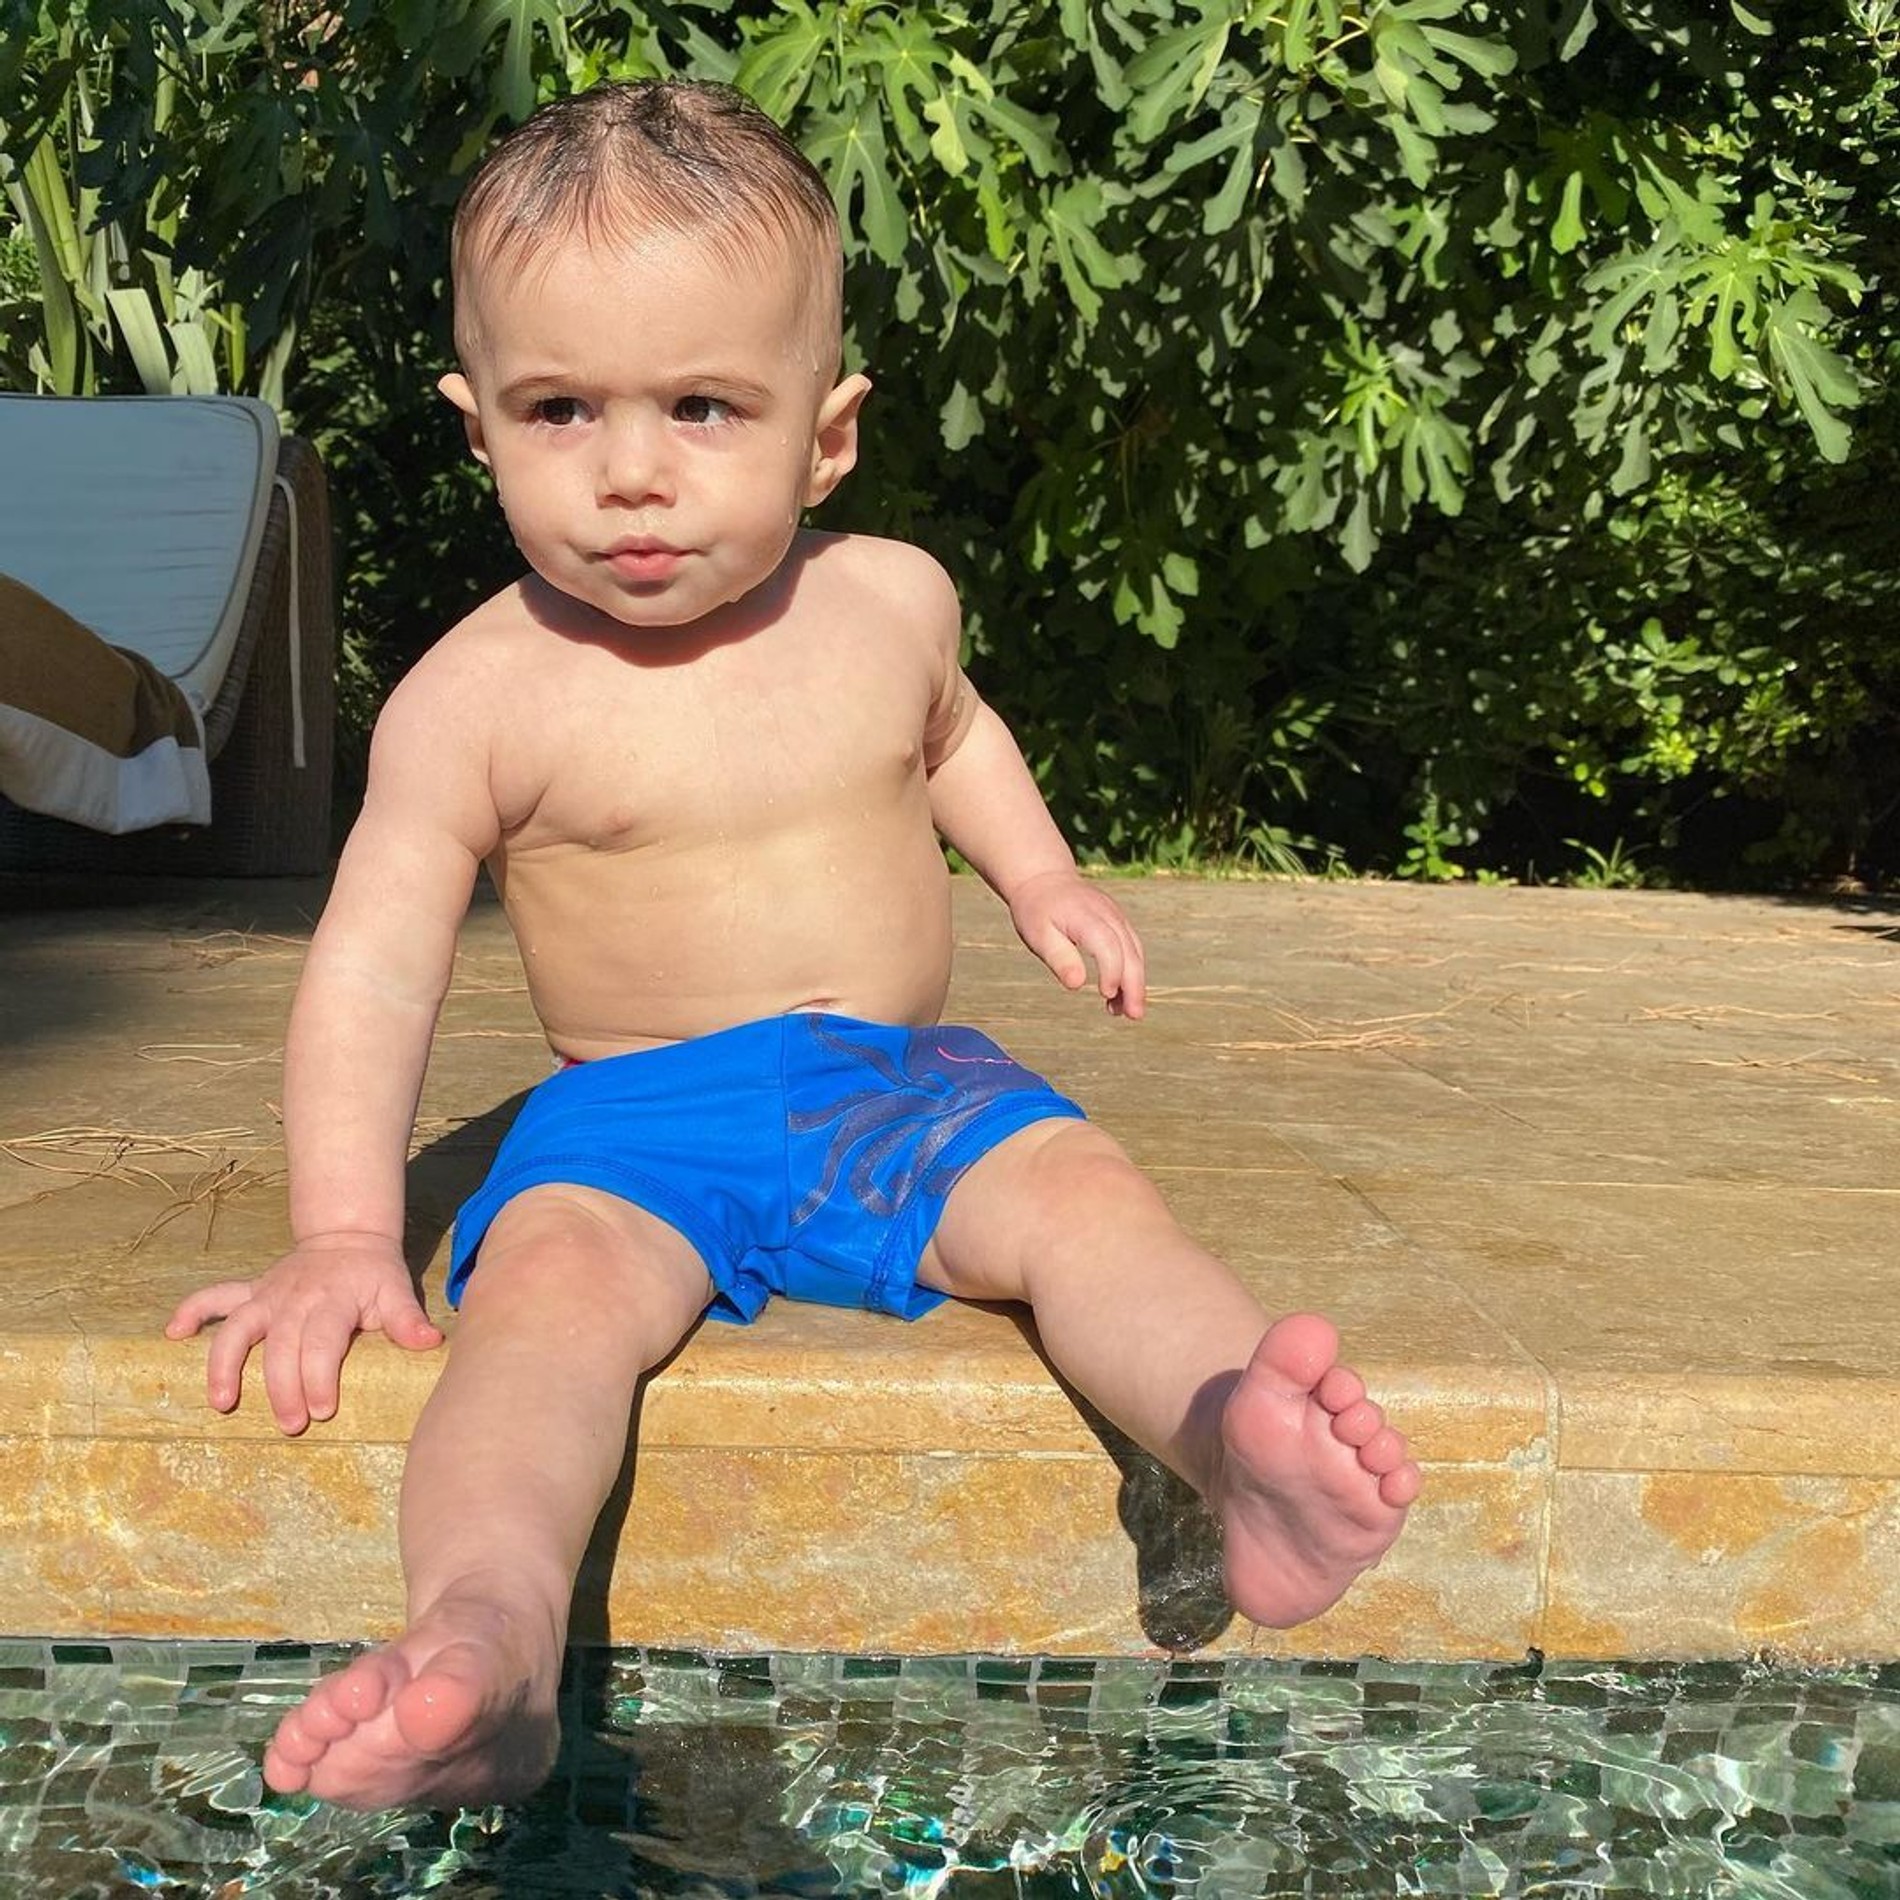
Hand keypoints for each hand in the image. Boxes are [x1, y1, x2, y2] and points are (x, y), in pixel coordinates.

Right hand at [163, 1232, 443, 1434]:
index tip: (321, 1411)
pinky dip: (191, 1311)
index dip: (319, 1376)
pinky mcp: (251, 1292)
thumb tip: (430, 1342)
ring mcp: (268, 1294)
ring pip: (238, 1327)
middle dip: (282, 1387)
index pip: (322, 1341)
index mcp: (333, 1299)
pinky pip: (214, 1297)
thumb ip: (407, 1319)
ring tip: (222, 1402)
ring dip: (225, 1364)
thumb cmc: (374, 1275)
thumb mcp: (397, 1290)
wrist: (347, 1236)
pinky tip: (172, 1334)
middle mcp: (295, 1297)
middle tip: (289, 1425)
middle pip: (281, 1345)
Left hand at [1007, 869, 1147, 1017]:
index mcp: (1086, 917)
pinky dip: (1131, 971)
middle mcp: (1108, 915)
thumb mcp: (1038, 935)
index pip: (1108, 946)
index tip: (1105, 994)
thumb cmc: (1037, 911)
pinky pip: (1132, 947)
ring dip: (1135, 982)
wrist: (1044, 880)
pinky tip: (1120, 993)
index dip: (1112, 972)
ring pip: (1135, 951)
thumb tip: (1076, 985)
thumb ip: (1059, 958)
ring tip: (1126, 1011)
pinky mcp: (1118, 921)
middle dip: (1134, 985)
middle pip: (1130, 951)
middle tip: (1133, 1015)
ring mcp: (1117, 916)